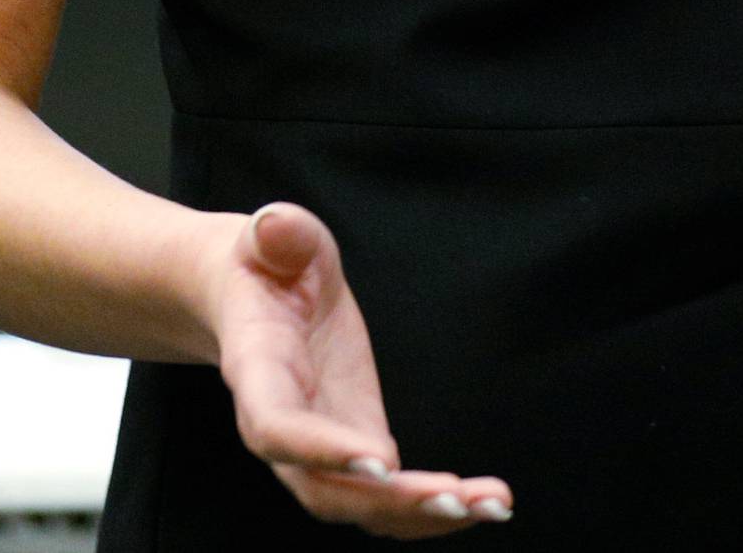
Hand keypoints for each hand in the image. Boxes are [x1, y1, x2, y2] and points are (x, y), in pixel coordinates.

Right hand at [202, 202, 513, 536]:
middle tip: (454, 499)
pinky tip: (480, 503)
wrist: (252, 296)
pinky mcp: (354, 446)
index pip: (279, 429)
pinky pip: (386, 496)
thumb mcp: (272, 237)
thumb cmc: (266, 265)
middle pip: (325, 490)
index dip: (323, 451)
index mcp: (258, 375)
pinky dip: (431, 507)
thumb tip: (274, 225)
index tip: (380, 461)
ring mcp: (320, 447)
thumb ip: (278, 234)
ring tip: (490, 506)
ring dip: (423, 516)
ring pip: (361, 507)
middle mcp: (284, 428)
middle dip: (390, 503)